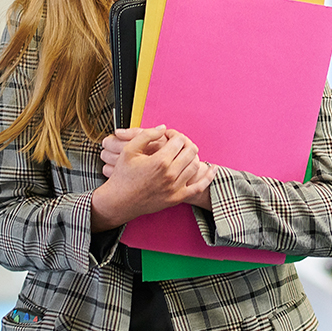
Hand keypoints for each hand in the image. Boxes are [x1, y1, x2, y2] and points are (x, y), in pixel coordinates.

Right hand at [91, 126, 215, 230]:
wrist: (119, 202)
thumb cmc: (122, 176)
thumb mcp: (130, 150)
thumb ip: (147, 135)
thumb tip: (163, 128)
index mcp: (160, 161)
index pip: (178, 140)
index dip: (174, 134)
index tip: (167, 135)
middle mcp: (170, 175)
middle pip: (190, 151)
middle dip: (184, 142)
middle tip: (175, 143)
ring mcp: (175, 188)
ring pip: (195, 165)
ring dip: (191, 155)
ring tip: (182, 153)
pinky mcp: (177, 199)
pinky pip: (199, 187)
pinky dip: (208, 177)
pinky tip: (212, 168)